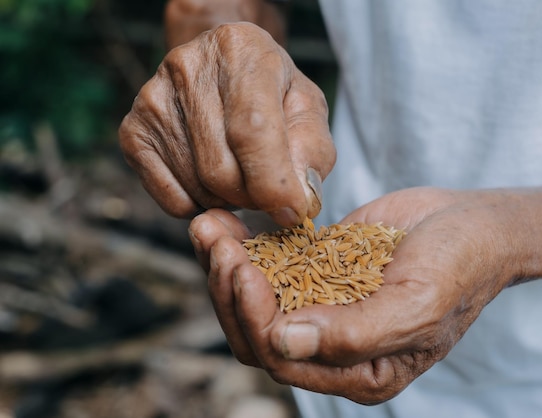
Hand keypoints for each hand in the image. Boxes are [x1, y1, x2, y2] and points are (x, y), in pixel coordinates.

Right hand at [119, 22, 333, 225]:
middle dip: (253, 196)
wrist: (222, 67)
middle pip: (221, 169)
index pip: (252, 130)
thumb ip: (312, 150)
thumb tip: (297, 199)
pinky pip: (171, 198)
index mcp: (241, 51)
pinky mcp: (133, 131)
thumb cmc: (271, 91)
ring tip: (242, 175)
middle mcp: (188, 67)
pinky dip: (200, 205)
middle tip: (267, 189)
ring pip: (197, 187)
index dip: (272, 181)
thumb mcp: (308, 109)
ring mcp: (153, 99)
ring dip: (228, 200)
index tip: (290, 211)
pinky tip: (213, 181)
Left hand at [189, 187, 522, 403]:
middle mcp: (332, 346)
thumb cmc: (460, 266)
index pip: (283, 361)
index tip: (244, 269)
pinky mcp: (316, 270)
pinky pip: (269, 267)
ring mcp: (321, 306)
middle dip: (230, 291)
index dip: (254, 319)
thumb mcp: (419, 305)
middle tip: (218, 243)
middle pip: (256, 334)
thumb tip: (283, 343)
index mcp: (359, 371)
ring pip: (254, 300)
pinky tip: (226, 221)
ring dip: (225, 268)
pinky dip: (243, 247)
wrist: (476, 223)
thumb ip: (355, 334)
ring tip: (209, 227)